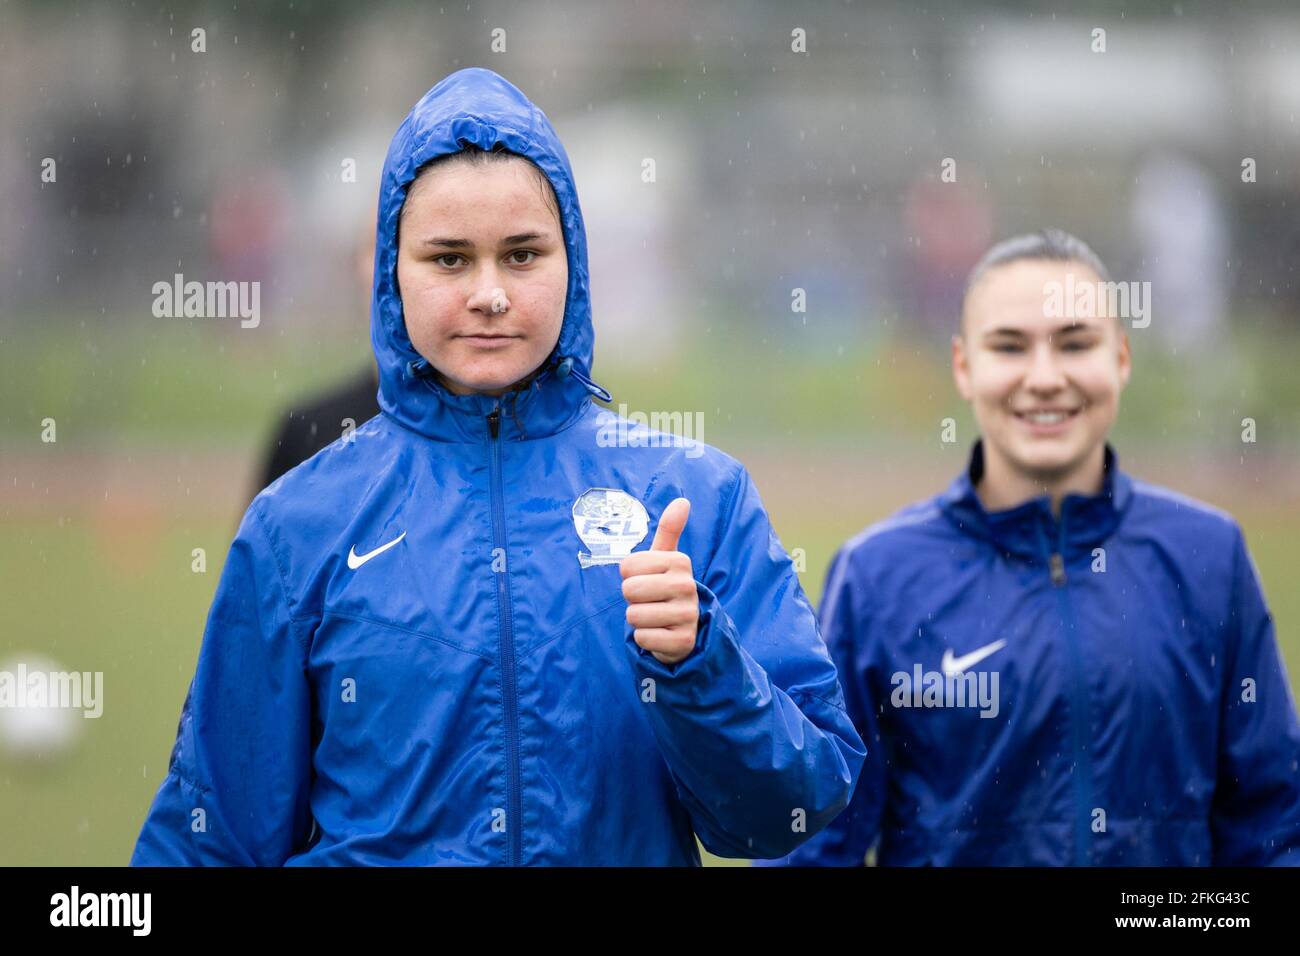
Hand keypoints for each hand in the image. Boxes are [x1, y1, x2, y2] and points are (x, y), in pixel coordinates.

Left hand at [620, 497, 697, 665]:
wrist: (685, 629)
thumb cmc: (665, 587)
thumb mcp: (665, 558)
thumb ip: (670, 530)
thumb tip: (682, 500)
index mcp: (680, 561)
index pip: (626, 566)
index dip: (629, 576)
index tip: (647, 580)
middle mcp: (687, 585)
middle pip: (629, 590)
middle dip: (632, 599)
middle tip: (649, 601)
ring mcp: (687, 615)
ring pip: (634, 616)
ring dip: (638, 621)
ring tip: (655, 618)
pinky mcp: (683, 641)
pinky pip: (642, 638)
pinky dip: (645, 639)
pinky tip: (660, 634)